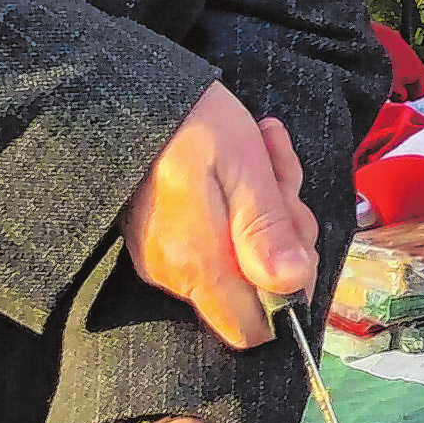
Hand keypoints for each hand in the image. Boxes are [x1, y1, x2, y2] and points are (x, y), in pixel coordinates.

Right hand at [120, 83, 316, 348]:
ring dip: (269, 207)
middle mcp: (177, 274)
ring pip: (242, 254)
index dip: (288, 294)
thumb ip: (266, 230)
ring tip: (265, 152)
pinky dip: (244, 201)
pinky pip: (219, 235)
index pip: (252, 329)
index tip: (296, 241)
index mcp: (199, 265)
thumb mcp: (244, 168)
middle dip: (284, 234)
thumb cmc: (193, 124)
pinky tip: (250, 155)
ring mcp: (166, 257)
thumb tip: (292, 285)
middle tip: (281, 179)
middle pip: (254, 287)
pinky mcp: (160, 238)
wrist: (128, 93)